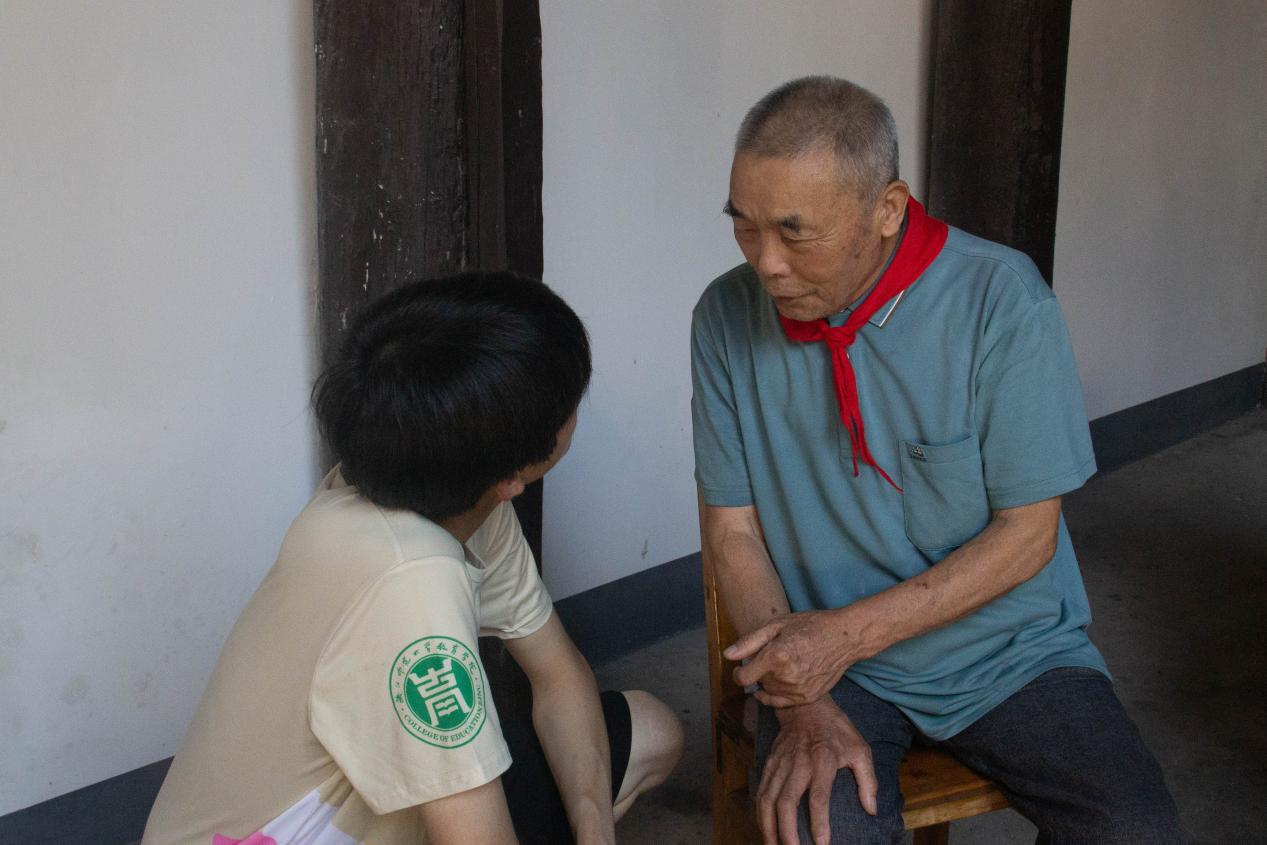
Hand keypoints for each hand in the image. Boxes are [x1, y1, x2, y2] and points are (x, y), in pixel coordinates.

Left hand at [726, 609, 866, 707]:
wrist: (844, 637)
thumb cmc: (810, 626)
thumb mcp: (777, 625)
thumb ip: (750, 642)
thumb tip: (728, 656)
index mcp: (776, 657)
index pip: (744, 677)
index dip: (738, 673)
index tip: (741, 668)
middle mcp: (786, 677)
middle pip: (758, 682)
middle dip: (760, 670)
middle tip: (774, 655)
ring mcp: (798, 689)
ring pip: (770, 692)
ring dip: (770, 681)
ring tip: (785, 664)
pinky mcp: (808, 697)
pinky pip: (782, 702)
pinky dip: (778, 694)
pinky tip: (782, 682)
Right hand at [757, 697, 877, 844]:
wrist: (806, 705)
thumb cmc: (836, 729)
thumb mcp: (860, 749)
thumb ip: (868, 780)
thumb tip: (872, 810)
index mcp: (822, 760)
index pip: (818, 797)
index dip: (819, 823)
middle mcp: (798, 763)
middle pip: (786, 801)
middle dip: (786, 831)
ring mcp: (780, 763)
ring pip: (768, 798)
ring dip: (768, 825)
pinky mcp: (769, 763)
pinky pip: (761, 790)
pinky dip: (760, 812)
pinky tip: (764, 828)